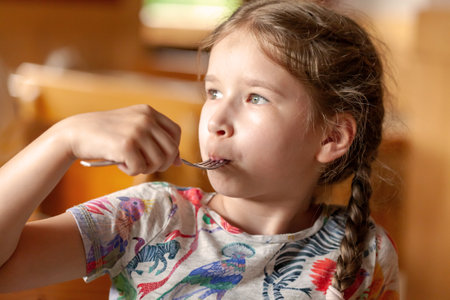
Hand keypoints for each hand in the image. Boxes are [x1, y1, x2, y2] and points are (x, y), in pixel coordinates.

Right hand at [54, 105, 181, 174]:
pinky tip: (119, 163)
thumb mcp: (133, 128)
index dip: (174, 149)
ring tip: (129, 162)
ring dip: (144, 168)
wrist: (76, 132)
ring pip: (158, 162)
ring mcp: (137, 131)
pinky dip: (130, 171)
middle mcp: (145, 119)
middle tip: (144, 166)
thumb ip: (155, 140)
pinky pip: (140, 169)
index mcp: (148, 111)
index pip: (175, 133)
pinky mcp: (126, 145)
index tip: (164, 159)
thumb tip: (180, 161)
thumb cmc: (105, 134)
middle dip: (161, 164)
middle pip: (171, 150)